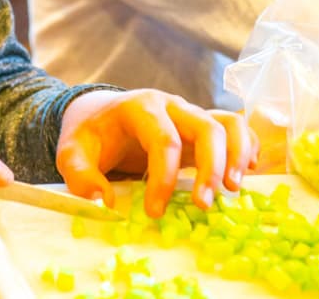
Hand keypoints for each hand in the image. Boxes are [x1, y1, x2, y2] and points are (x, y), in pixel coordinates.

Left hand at [56, 90, 257, 218]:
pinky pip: (234, 127)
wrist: (99, 114)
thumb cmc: (90, 135)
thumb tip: (103, 203)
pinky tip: (247, 173)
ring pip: (227, 123)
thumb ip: (80, 176)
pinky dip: (246, 146)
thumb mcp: (71, 152)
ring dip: (236, 154)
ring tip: (234, 189)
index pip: (163, 139)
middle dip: (210, 167)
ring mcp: (190, 113)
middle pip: (205, 128)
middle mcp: (171, 105)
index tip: (154, 212)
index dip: (163, 178)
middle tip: (204, 204)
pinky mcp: (201, 126)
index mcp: (140, 107)